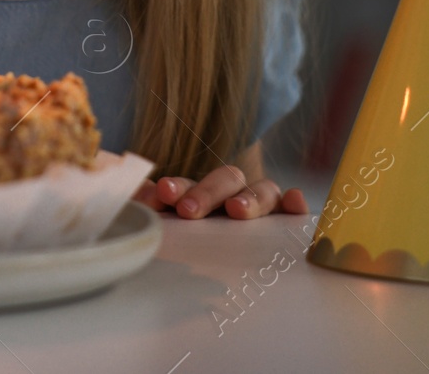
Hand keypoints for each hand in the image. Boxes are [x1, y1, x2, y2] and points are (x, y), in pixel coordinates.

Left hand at [132, 164, 307, 219]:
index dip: (174, 187)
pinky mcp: (283, 218)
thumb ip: (151, 209)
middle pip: (223, 179)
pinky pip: (291, 207)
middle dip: (206, 192)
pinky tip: (294, 203)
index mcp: (198, 194)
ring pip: (260, 189)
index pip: (187, 185)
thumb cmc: (193, 236)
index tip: (161, 193)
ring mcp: (259, 203)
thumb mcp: (169, 223)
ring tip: (236, 211)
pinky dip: (293, 202)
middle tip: (189, 209)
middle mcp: (230, 194)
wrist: (229, 250)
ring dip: (249, 198)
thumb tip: (134, 198)